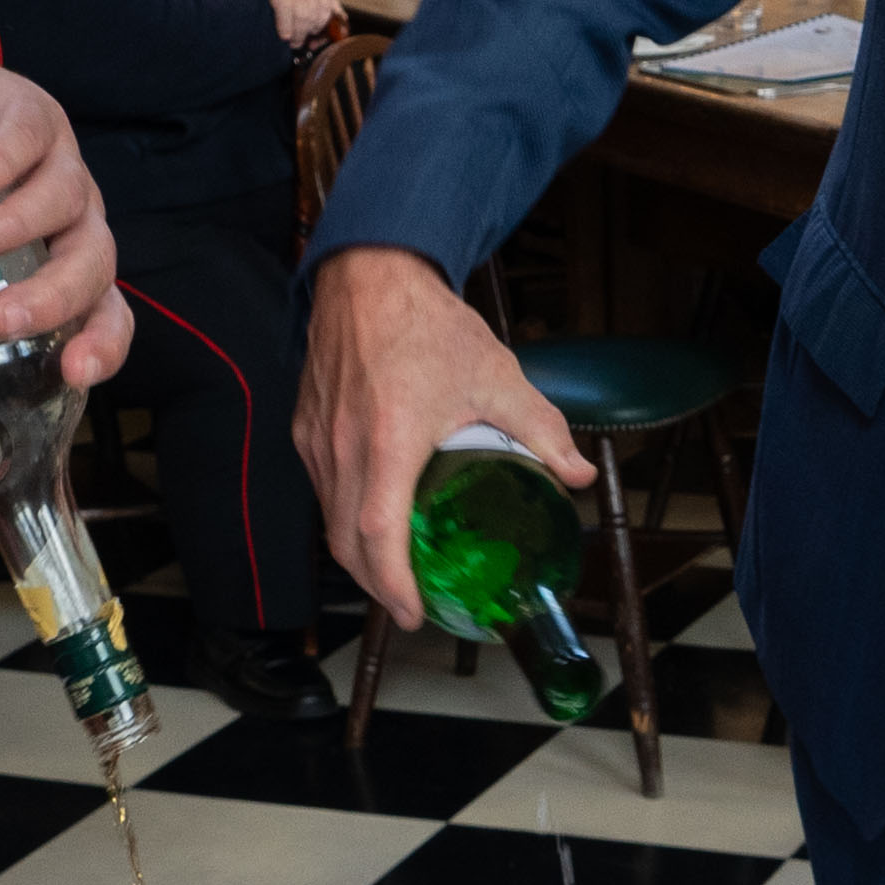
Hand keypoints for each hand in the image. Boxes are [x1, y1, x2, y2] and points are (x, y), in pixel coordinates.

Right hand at [0, 38, 124, 394]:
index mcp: (67, 266)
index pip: (108, 314)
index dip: (102, 344)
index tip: (71, 372)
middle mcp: (75, 220)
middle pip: (92, 262)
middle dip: (53, 297)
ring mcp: (60, 165)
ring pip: (62, 200)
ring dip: (12, 229)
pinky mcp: (31, 114)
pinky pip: (28, 139)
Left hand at [248, 0, 342, 49]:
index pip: (286, 6)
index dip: (286, 24)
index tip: (284, 37)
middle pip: (303, 16)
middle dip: (299, 34)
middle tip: (293, 45)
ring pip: (317, 16)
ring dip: (311, 31)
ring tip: (303, 39)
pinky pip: (328, 11)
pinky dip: (322, 23)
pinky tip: (314, 29)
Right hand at [301, 247, 583, 623]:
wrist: (368, 272)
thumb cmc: (427, 322)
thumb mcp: (497, 375)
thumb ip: (541, 429)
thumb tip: (579, 474)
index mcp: (389, 439)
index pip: (377, 534)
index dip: (392, 584)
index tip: (412, 613)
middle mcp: (343, 446)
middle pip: (345, 542)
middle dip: (376, 584)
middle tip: (409, 604)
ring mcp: (317, 438)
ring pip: (328, 517)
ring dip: (357, 554)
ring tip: (393, 571)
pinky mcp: (305, 427)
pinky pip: (321, 488)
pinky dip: (341, 515)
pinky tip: (372, 517)